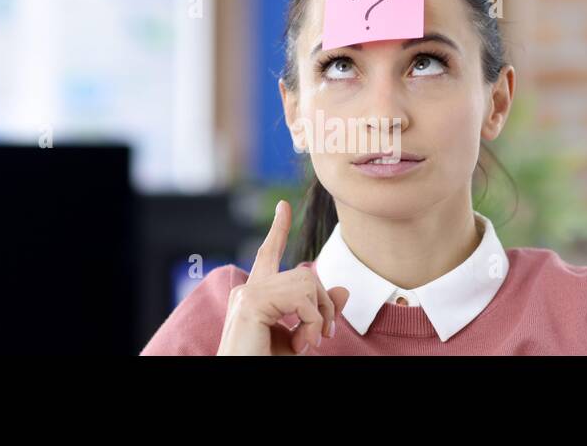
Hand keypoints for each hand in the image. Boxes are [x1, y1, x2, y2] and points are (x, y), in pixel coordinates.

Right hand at [217, 200, 349, 354]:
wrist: (243, 379)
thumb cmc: (265, 363)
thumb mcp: (301, 338)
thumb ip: (319, 313)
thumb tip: (343, 290)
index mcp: (254, 296)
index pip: (268, 255)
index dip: (278, 230)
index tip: (284, 207)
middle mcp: (247, 290)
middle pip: (304, 274)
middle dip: (323, 305)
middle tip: (320, 337)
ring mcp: (247, 294)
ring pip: (306, 283)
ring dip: (317, 318)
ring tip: (307, 344)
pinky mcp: (251, 304)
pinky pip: (301, 300)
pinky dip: (311, 324)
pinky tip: (301, 345)